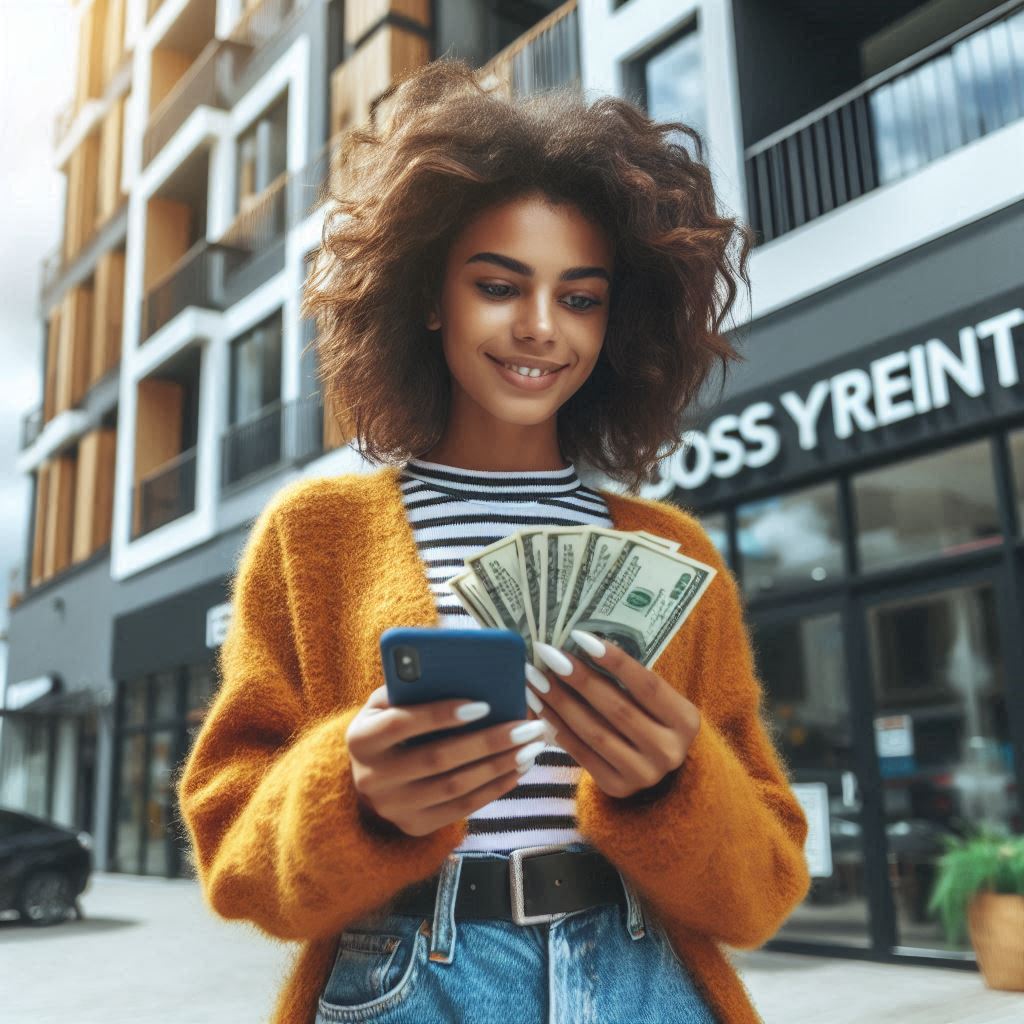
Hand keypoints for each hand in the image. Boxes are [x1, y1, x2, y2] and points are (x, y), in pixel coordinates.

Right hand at [345, 685, 549, 836]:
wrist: (370, 775)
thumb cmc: (389, 724)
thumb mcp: (387, 702)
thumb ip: (413, 686)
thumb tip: (460, 670)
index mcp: (360, 738)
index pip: (401, 724)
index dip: (440, 714)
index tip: (483, 704)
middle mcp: (372, 778)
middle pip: (437, 759)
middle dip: (488, 741)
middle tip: (527, 727)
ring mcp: (394, 807)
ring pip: (455, 787)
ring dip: (499, 765)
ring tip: (532, 746)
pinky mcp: (415, 826)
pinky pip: (463, 808)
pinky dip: (495, 788)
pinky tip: (519, 769)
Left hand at [527, 630, 700, 799]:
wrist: (659, 772)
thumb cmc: (652, 721)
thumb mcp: (657, 703)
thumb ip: (630, 682)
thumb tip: (580, 647)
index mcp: (685, 721)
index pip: (647, 685)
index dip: (615, 661)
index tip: (581, 637)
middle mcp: (669, 751)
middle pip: (617, 709)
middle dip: (578, 679)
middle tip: (548, 655)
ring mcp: (643, 774)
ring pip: (594, 732)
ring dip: (559, 703)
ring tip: (535, 680)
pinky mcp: (617, 787)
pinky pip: (582, 753)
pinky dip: (558, 728)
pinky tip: (540, 707)